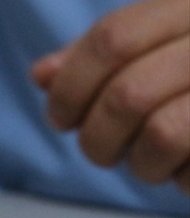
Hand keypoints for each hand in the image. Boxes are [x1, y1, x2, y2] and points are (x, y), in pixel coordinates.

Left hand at [32, 0, 189, 193]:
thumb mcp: (162, 48)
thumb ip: (104, 58)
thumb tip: (43, 75)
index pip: (113, 37)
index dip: (71, 85)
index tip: (60, 117)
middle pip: (128, 94)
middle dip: (97, 137)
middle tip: (101, 152)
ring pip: (161, 135)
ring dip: (140, 164)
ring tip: (149, 163)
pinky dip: (182, 180)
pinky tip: (188, 169)